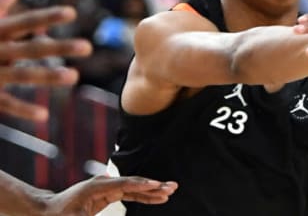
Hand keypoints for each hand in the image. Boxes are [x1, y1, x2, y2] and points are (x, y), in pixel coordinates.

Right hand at [0, 0, 91, 120]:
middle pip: (31, 49)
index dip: (48, 17)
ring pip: (22, 76)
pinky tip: (43, 115)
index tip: (72, 13)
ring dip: (48, 77)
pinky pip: (4, 103)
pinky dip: (22, 110)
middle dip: (59, 48)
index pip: (25, 22)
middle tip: (88, 47)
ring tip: (74, 77)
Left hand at [37, 175, 177, 215]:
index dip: (143, 185)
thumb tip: (106, 199)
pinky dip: (142, 196)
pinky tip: (155, 198)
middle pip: (134, 183)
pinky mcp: (107, 194)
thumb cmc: (58, 215)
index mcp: (97, 186)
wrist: (45, 212)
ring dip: (152, 191)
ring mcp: (107, 188)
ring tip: (170, 191)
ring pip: (134, 188)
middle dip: (154, 186)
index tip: (158, 185)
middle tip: (173, 186)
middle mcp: (104, 183)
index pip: (125, 184)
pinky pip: (129, 194)